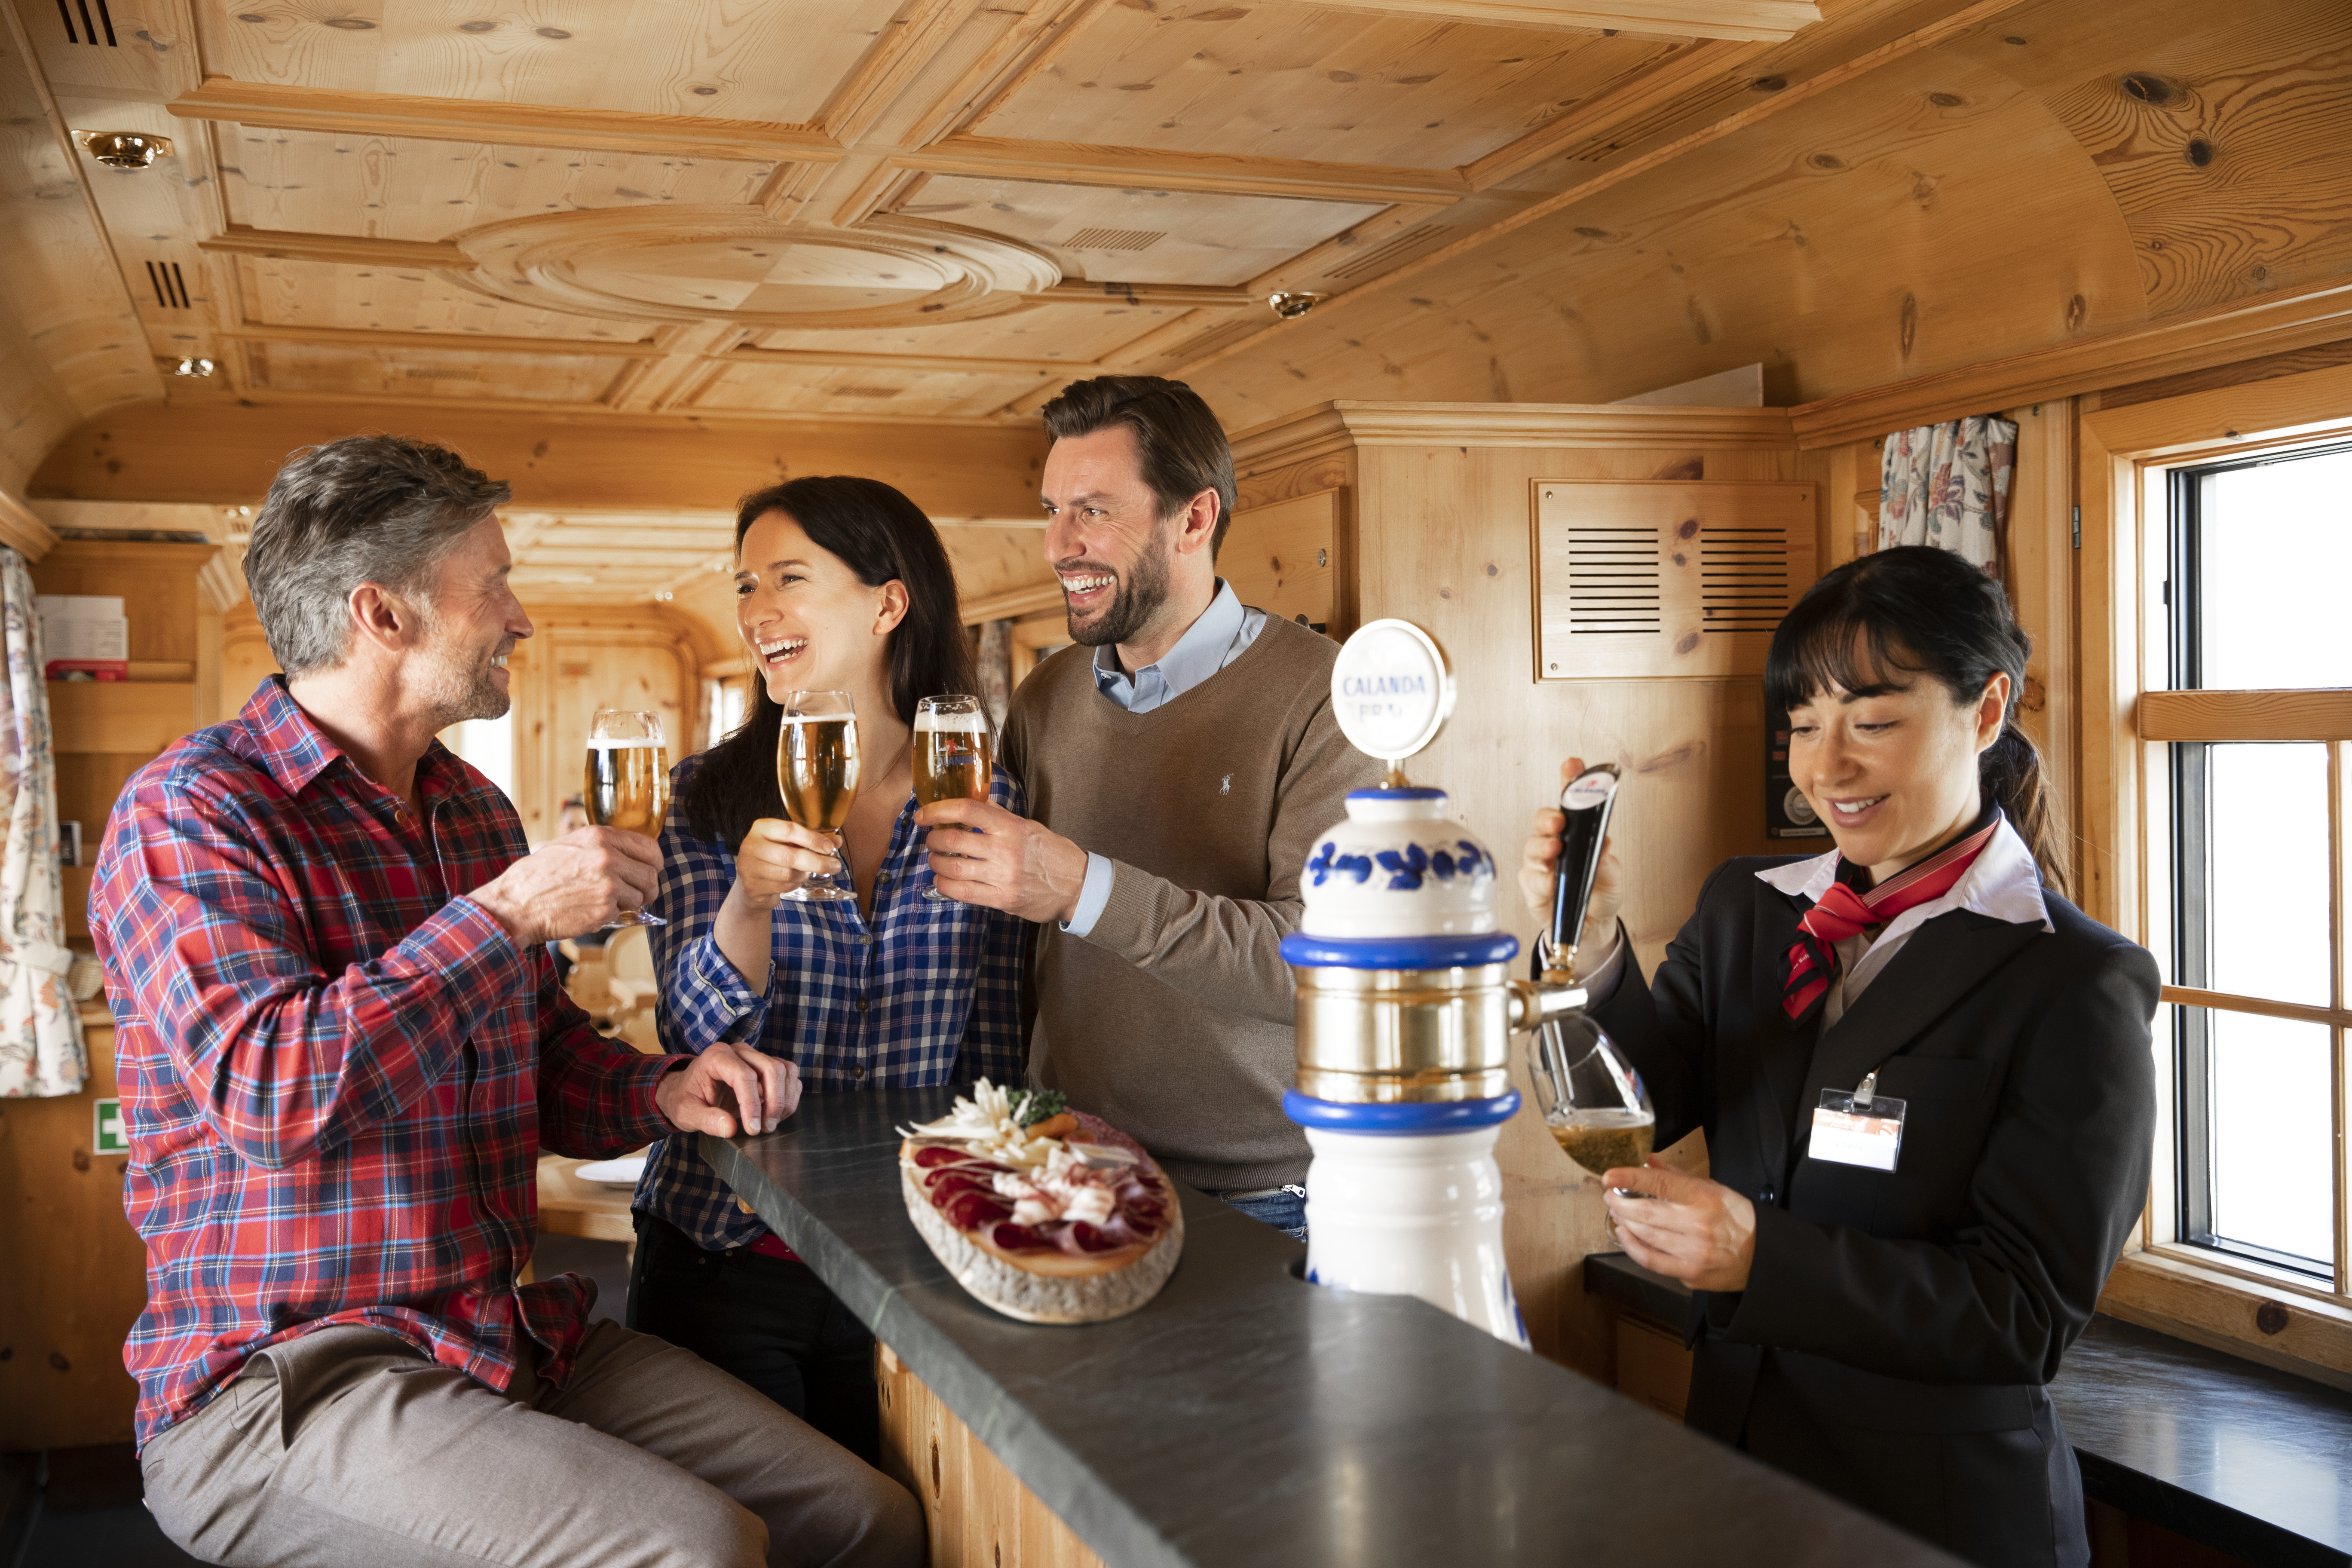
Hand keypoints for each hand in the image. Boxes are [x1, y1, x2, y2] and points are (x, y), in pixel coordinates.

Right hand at [472, 828, 659, 944]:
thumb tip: (631, 851)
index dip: (654, 862)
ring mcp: (607, 886)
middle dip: (647, 887)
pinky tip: (589, 910)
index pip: (650, 847)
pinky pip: (621, 913)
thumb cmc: (538, 875)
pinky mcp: (603, 910)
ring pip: (640, 897)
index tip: (650, 869)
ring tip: (605, 900)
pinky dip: (610, 915)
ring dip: (629, 902)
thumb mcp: (569, 844)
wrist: (516, 904)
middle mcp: (607, 858)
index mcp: (600, 837)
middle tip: (637, 892)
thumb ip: (602, 844)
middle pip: (650, 875)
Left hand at [655, 1041, 801, 1138]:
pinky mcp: (765, 1066)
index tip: (752, 1128)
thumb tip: (730, 1128)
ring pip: (784, 1070)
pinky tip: (776, 1114)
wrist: (687, 1092)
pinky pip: (789, 1075)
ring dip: (784, 1099)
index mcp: (716, 1057)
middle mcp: (739, 1051)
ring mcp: (755, 1056)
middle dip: (774, 1102)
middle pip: (771, 1068)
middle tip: (766, 1128)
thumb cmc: (686, 1100)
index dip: (752, 1104)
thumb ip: (707, 1120)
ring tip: (771, 1123)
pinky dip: (789, 1096)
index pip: (744, 1075)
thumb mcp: (687, 1113)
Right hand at [733, 817, 838, 908]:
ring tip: (807, 873)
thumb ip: (811, 840)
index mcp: (762, 828)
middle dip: (817, 862)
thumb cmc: (773, 857)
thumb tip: (836, 841)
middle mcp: (752, 845)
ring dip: (804, 875)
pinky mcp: (752, 886)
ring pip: (788, 874)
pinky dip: (794, 885)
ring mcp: (749, 867)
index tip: (829, 847)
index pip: (789, 830)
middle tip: (835, 866)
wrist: (750, 882)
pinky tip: (794, 881)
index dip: (812, 839)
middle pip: (790, 855)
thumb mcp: (788, 843)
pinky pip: (783, 887)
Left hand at [913, 797, 1088, 923]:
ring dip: (936, 863)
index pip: (967, 810)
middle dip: (933, 839)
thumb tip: (970, 800)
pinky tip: (942, 881)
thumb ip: (998, 815)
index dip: (938, 810)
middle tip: (931, 839)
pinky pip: (962, 893)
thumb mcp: (1028, 826)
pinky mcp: (1002, 899)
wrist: (1076, 886)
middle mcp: (1005, 850)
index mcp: (1011, 827)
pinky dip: (944, 886)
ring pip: (953, 868)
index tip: (924, 814)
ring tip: (936, 859)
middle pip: (953, 840)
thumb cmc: (1051, 853)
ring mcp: (1003, 876)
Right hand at [1517, 755, 1623, 956]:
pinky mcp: (1532, 887)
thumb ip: (1607, 861)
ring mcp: (1540, 864)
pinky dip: (1541, 879)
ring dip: (1541, 846)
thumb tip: (1602, 844)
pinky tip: (1550, 882)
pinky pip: (1530, 878)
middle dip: (1547, 817)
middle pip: (1542, 820)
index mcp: (1576, 833)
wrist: (1592, 927)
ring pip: (1531, 847)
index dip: (1569, 780)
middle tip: (1558, 821)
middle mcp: (1555, 843)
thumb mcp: (1613, 877)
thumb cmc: (1599, 895)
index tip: (1573, 764)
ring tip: (1555, 850)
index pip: (1570, 801)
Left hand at [1603, 1158, 1755, 1292]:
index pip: (1660, 1183)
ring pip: (1645, 1236)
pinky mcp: (1688, 1273)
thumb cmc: (1735, 1218)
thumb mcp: (1713, 1188)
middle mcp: (1698, 1225)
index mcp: (1705, 1198)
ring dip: (1624, 1221)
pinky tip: (1625, 1235)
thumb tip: (1649, 1160)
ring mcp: (1692, 1252)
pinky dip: (1632, 1247)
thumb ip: (1676, 1175)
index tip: (1610, 1175)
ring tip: (1618, 1212)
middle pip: (1646, 1212)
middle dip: (1620, 1202)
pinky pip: (1650, 1260)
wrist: (1761, 1255)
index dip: (1630, 1177)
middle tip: (1610, 1195)